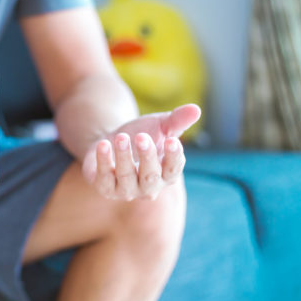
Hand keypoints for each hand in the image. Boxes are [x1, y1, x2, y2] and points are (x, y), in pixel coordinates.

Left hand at [82, 104, 200, 200]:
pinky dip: (104, 162)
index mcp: (166, 174)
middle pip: (150, 176)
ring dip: (124, 156)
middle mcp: (148, 187)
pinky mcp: (105, 188)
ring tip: (121, 137)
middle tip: (142, 137)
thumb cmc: (140, 135)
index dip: (173, 157)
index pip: (173, 169)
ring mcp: (126, 190)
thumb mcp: (159, 125)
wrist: (110, 141)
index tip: (172, 140)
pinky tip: (103, 145)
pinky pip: (104, 179)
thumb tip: (196, 109)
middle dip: (147, 157)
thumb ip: (177, 120)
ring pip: (127, 177)